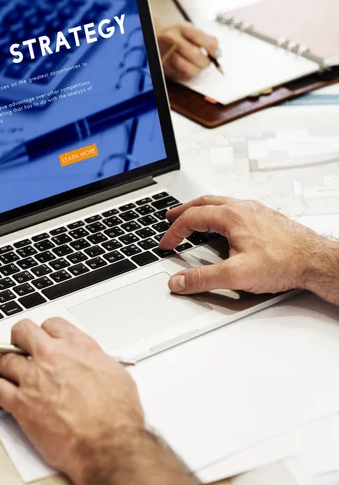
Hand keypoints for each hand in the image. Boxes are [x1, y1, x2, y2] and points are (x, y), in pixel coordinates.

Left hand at [0, 318, 143, 484]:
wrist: (107, 443)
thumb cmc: (117, 415)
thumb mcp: (116, 374)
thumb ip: (98, 362)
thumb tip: (94, 363)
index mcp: (77, 346)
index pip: (53, 324)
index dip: (46, 330)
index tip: (43, 335)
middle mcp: (52, 356)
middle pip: (23, 332)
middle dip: (17, 335)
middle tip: (14, 341)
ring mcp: (33, 378)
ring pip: (4, 358)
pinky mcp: (20, 403)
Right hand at [157, 22, 218, 79]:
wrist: (156, 39)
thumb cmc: (177, 36)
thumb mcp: (190, 30)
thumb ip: (207, 38)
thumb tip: (217, 53)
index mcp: (181, 28)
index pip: (199, 37)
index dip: (211, 47)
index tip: (216, 54)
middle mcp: (171, 39)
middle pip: (194, 54)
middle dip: (205, 62)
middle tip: (207, 63)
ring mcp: (166, 53)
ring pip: (187, 67)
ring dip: (197, 69)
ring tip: (199, 67)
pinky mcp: (163, 66)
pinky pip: (180, 74)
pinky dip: (188, 74)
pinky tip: (189, 70)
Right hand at [160, 196, 338, 303]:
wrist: (317, 261)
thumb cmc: (284, 263)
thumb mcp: (236, 275)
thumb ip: (203, 278)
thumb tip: (178, 281)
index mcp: (231, 216)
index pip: (191, 218)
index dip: (174, 232)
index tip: (166, 244)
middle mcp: (242, 208)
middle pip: (204, 203)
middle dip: (183, 211)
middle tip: (170, 216)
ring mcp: (255, 211)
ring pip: (220, 203)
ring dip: (201, 209)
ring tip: (193, 217)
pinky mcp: (265, 218)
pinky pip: (235, 208)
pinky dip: (219, 213)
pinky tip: (223, 224)